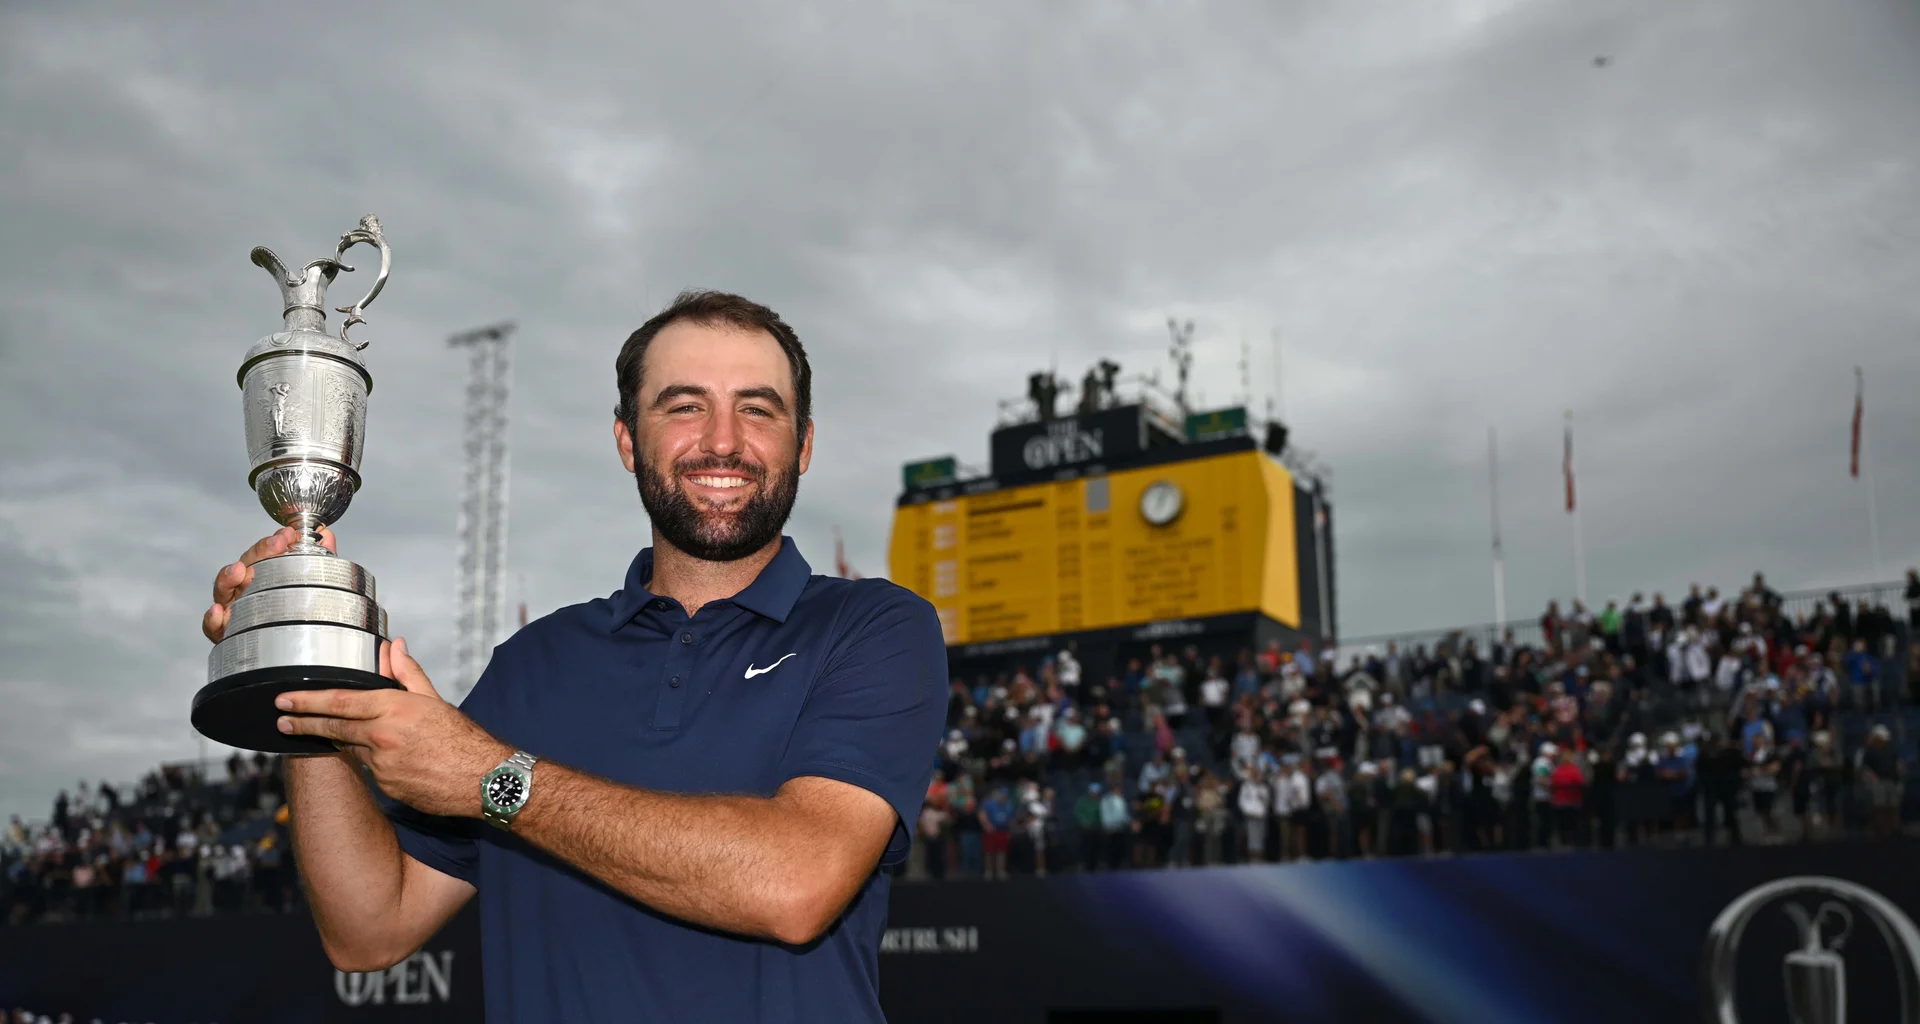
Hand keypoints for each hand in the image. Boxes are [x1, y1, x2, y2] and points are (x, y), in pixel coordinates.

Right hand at [202, 525, 337, 642]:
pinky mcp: (224, 634)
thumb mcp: (312, 584)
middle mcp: (245, 591)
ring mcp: (232, 611)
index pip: (263, 554)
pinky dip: (212, 619)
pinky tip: (218, 612)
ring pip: (223, 590)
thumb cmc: (296, 615)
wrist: (292, 653)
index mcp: (262, 577)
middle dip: (259, 552)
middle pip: (244, 566)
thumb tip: (327, 534)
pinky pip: (212, 627)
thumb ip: (320, 558)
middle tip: (276, 544)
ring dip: (228, 577)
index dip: (273, 542)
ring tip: (238, 571)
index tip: (288, 534)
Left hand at [274, 637, 510, 817]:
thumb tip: (392, 646)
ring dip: (346, 741)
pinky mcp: (386, 787)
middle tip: (281, 720)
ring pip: (353, 749)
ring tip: (341, 735)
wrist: (483, 780)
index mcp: (394, 709)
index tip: (284, 700)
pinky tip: (390, 758)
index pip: (340, 702)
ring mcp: (381, 765)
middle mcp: (382, 737)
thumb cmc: (463, 737)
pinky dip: (372, 760)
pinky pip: (370, 770)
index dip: (308, 701)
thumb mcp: (434, 699)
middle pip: (333, 728)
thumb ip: (406, 673)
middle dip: (304, 723)